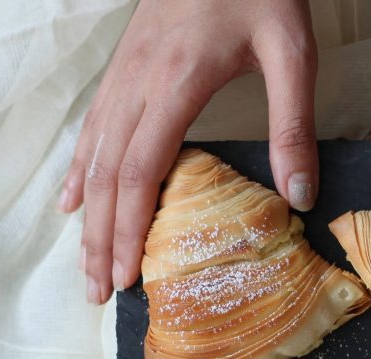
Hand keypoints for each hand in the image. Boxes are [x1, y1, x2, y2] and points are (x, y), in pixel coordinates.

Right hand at [58, 0, 318, 303]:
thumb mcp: (292, 54)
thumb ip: (293, 125)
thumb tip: (298, 196)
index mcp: (177, 83)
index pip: (142, 171)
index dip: (131, 228)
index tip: (128, 275)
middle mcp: (138, 83)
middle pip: (108, 174)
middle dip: (100, 237)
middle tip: (98, 292)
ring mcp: (125, 73)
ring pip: (93, 155)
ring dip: (87, 214)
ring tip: (86, 263)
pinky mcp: (125, 66)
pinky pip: (93, 126)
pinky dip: (80, 170)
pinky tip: (72, 199)